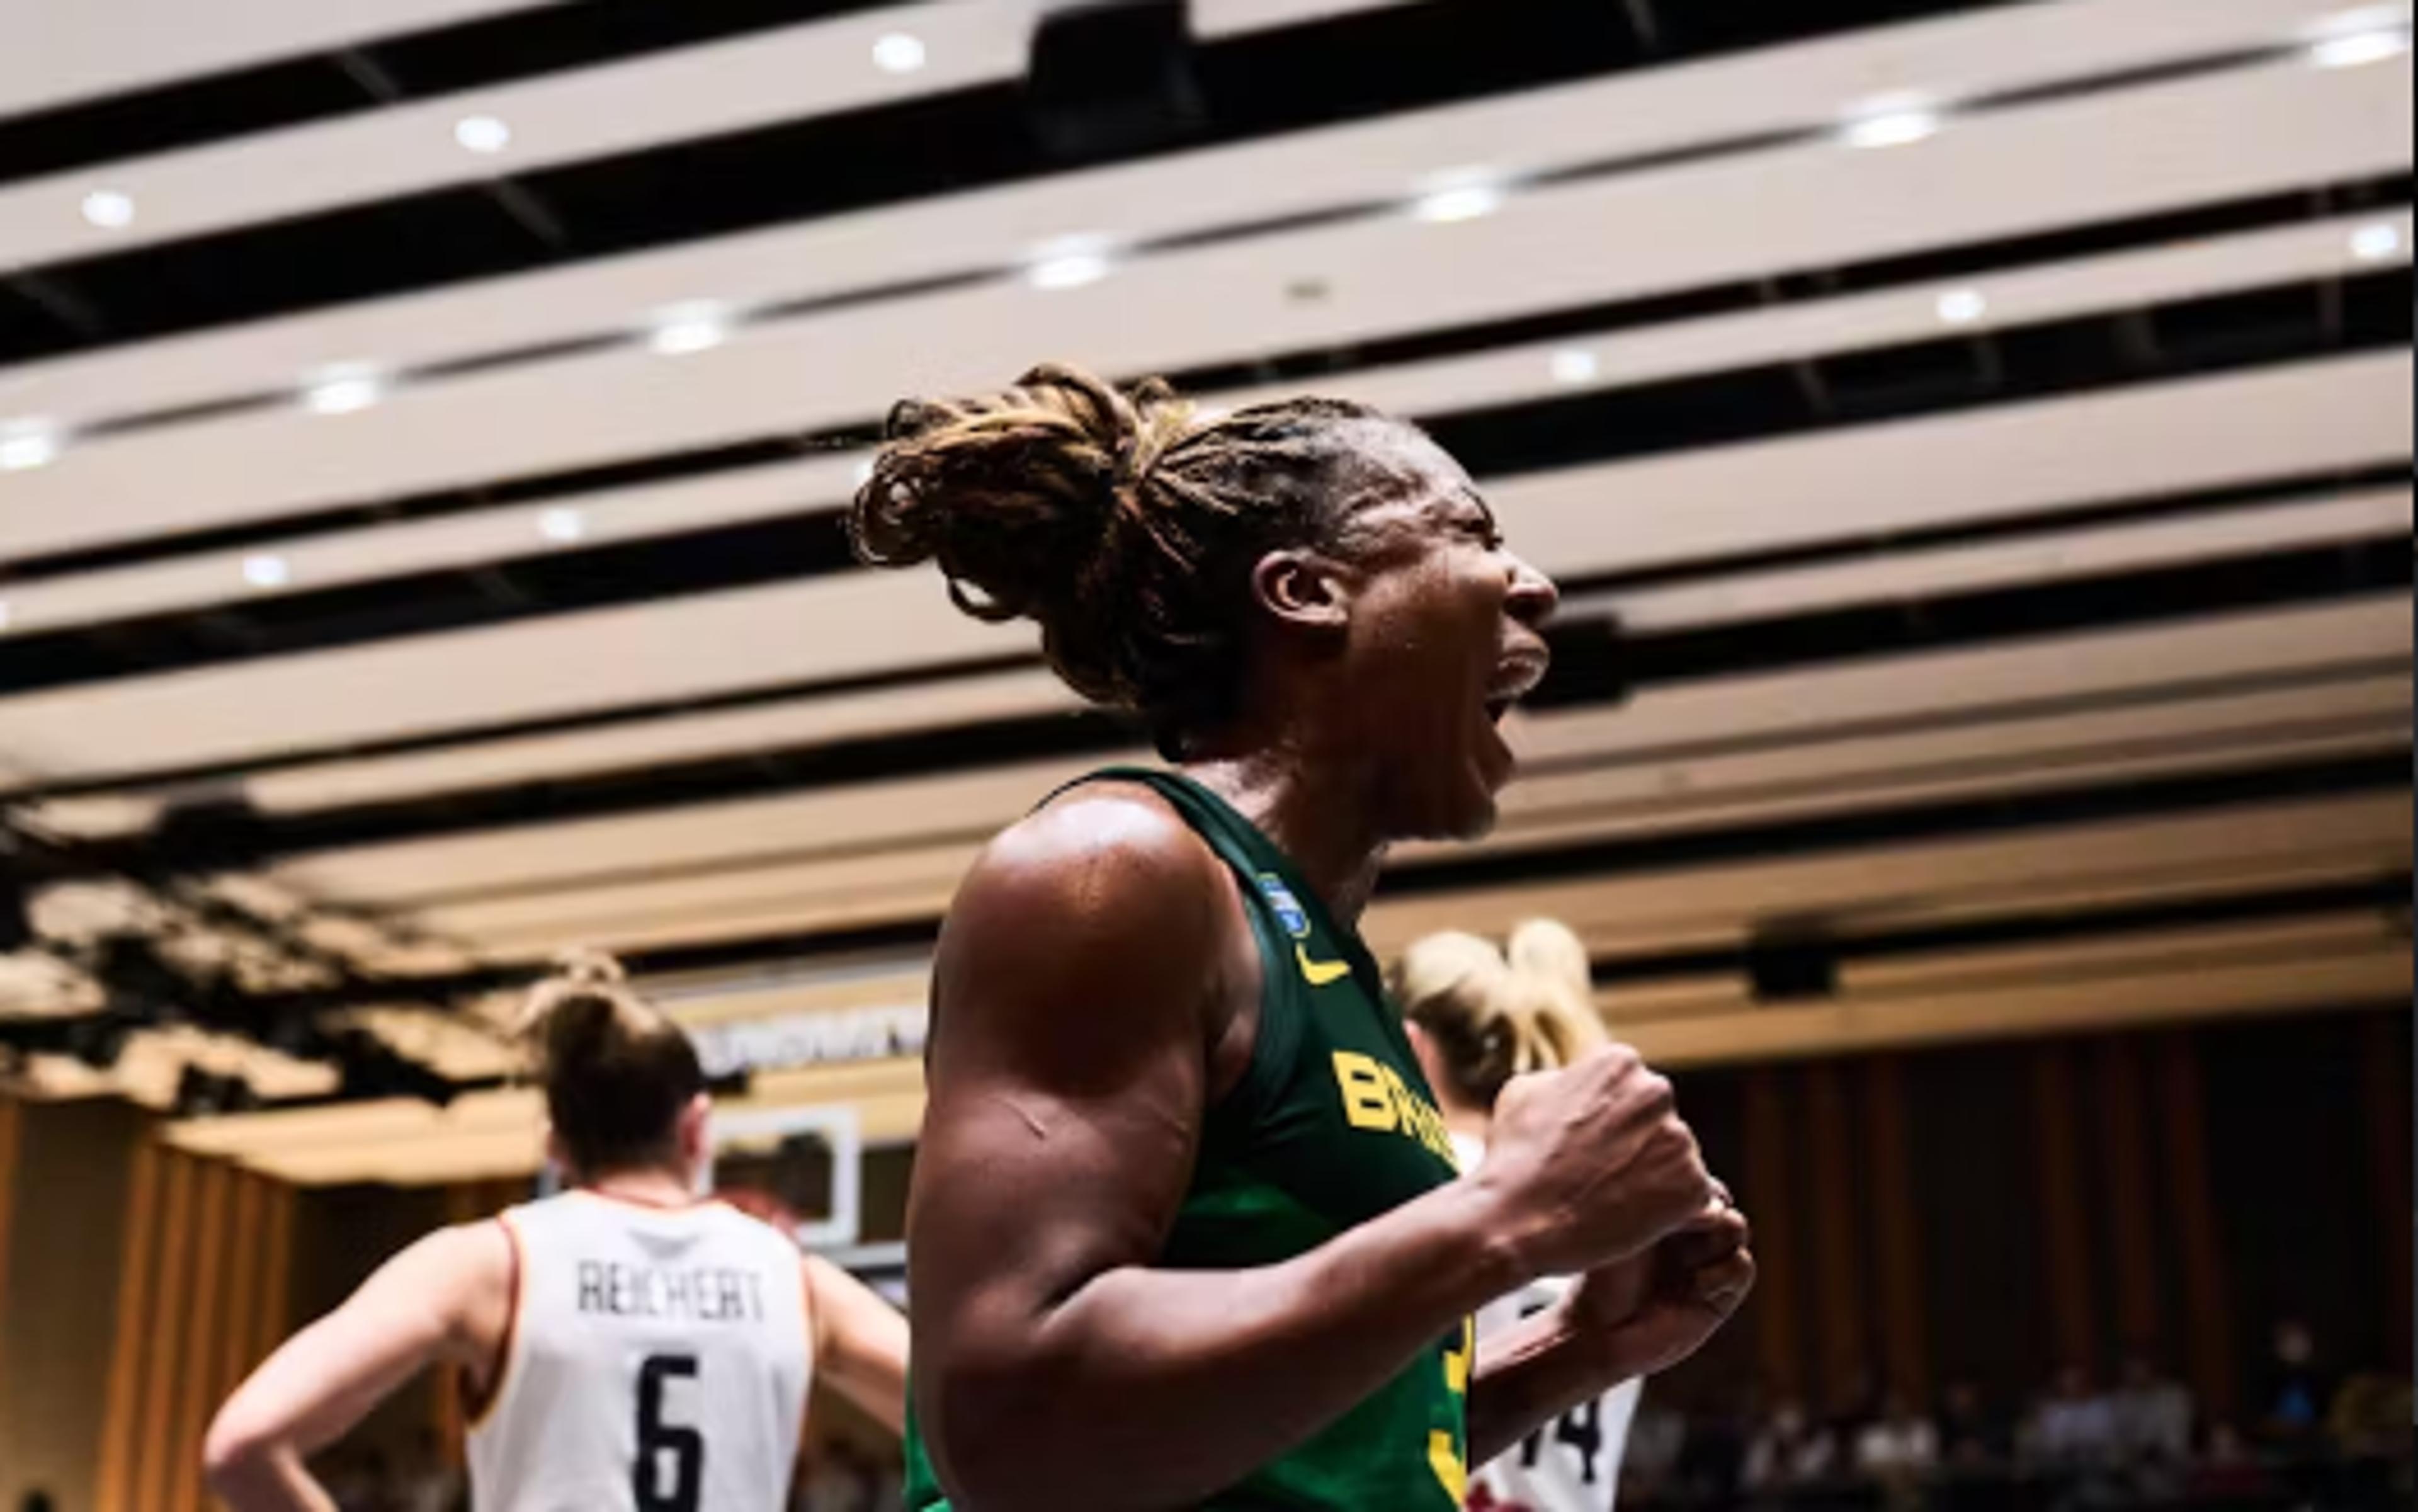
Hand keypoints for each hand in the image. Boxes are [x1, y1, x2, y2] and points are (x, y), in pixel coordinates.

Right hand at [1470, 1044, 1715, 1278]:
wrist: (1516, 1219)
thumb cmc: (1514, 1158)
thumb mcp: (1524, 1093)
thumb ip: (1563, 1079)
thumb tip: (1576, 1083)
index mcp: (1620, 1062)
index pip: (1630, 1090)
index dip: (1607, 1123)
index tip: (1586, 1146)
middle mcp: (1656, 1091)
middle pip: (1656, 1121)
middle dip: (1636, 1145)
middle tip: (1601, 1176)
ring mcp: (1679, 1139)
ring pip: (1674, 1158)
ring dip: (1651, 1177)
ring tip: (1610, 1200)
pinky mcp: (1692, 1185)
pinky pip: (1690, 1197)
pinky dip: (1668, 1211)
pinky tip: (1629, 1218)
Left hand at [1563, 1191, 1755, 1383]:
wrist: (1599, 1332)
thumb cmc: (1599, 1277)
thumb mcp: (1621, 1229)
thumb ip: (1653, 1203)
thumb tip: (1682, 1180)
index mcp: (1658, 1210)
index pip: (1691, 1178)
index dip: (1687, 1181)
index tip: (1667, 1196)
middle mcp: (1684, 1234)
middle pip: (1719, 1198)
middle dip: (1707, 1205)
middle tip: (1686, 1222)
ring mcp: (1703, 1262)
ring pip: (1736, 1227)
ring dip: (1718, 1235)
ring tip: (1689, 1258)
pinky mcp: (1719, 1295)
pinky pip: (1743, 1266)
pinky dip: (1726, 1270)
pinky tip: (1699, 1286)